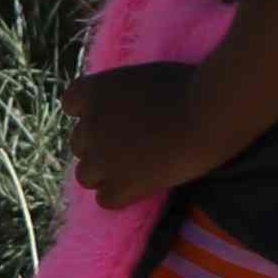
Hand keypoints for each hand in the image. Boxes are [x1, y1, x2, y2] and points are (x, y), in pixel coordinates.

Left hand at [64, 60, 222, 210]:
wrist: (206, 115)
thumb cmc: (187, 87)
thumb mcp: (144, 77)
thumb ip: (124, 94)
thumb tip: (127, 107)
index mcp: (94, 92)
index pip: (71, 103)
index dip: (89, 112)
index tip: (110, 117)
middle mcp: (89, 126)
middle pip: (79, 143)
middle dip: (99, 145)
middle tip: (129, 147)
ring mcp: (101, 159)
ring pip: (86, 176)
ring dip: (104, 174)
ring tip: (133, 171)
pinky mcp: (120, 186)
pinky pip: (106, 199)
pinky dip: (120, 195)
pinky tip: (141, 188)